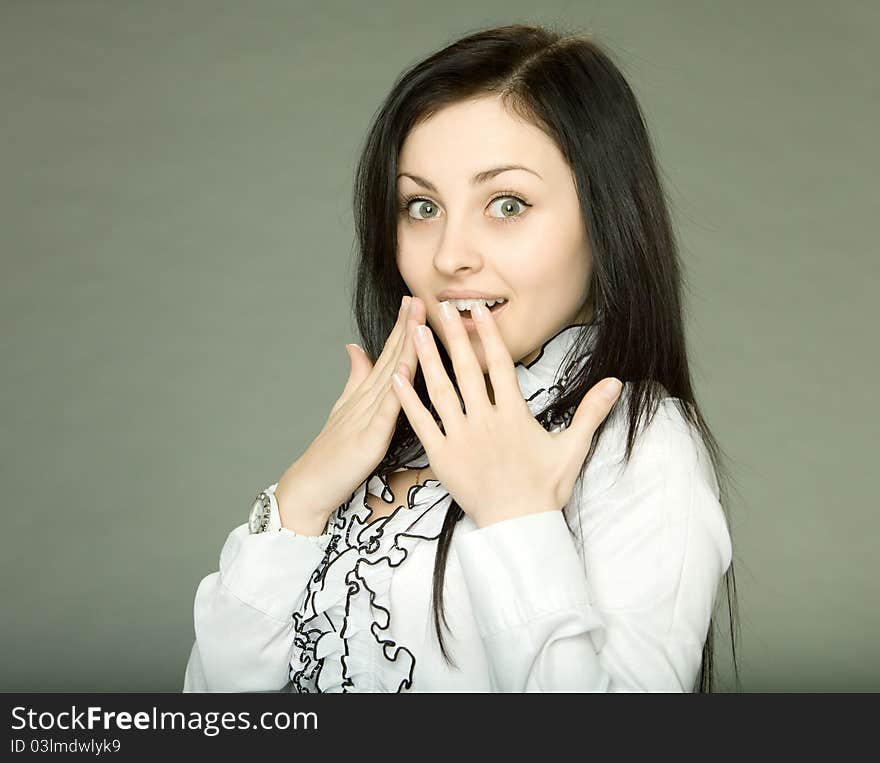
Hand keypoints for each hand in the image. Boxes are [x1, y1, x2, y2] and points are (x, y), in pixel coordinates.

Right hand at [275, 295, 425, 532]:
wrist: (310, 485)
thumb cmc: (332, 452)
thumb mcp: (346, 409)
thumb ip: (355, 378)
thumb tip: (356, 348)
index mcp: (365, 393)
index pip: (388, 355)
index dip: (402, 328)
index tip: (415, 302)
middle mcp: (366, 399)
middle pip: (391, 357)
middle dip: (407, 327)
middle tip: (420, 298)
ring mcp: (366, 417)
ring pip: (391, 376)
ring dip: (406, 347)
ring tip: (416, 320)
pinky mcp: (368, 438)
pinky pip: (386, 411)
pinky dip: (396, 389)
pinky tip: (406, 369)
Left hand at [390, 300, 621, 528]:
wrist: (517, 526)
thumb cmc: (544, 489)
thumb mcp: (573, 448)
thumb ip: (591, 412)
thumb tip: (616, 383)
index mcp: (513, 415)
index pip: (499, 365)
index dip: (488, 335)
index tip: (478, 311)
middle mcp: (484, 421)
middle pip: (467, 370)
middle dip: (454, 337)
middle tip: (443, 308)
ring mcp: (460, 437)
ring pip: (440, 391)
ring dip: (428, 359)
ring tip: (416, 333)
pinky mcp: (441, 455)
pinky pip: (421, 423)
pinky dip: (407, 400)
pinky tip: (395, 377)